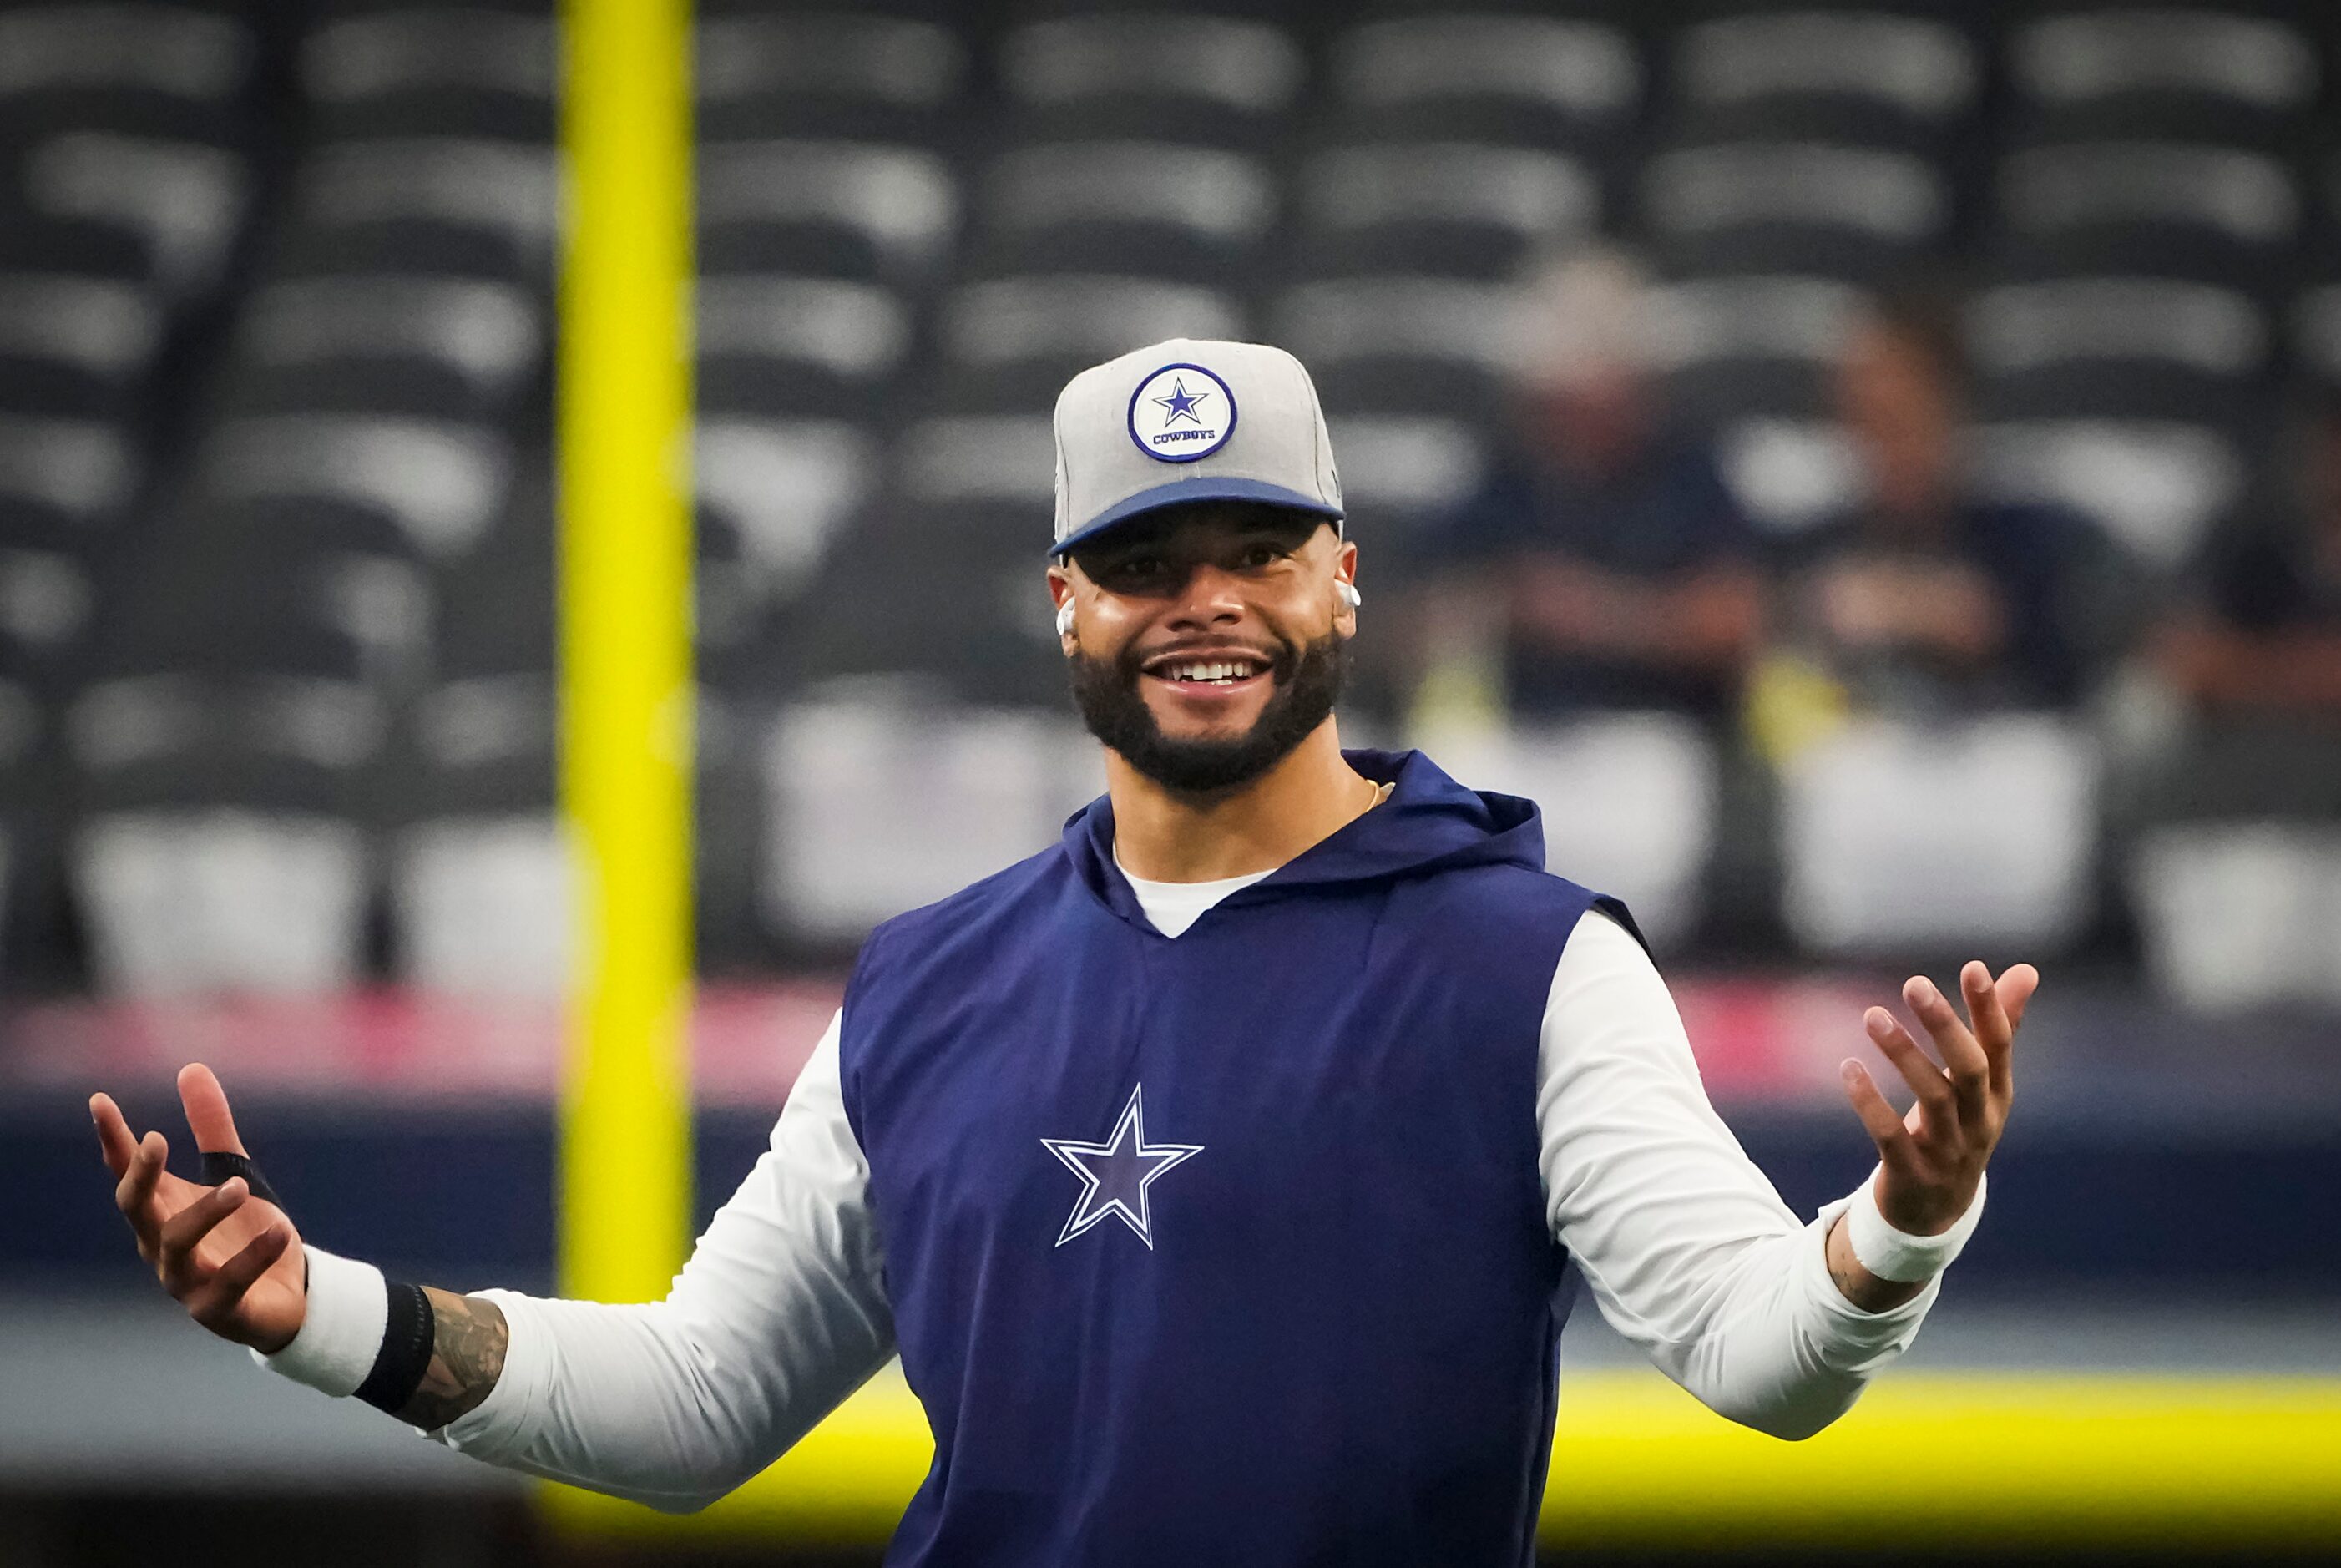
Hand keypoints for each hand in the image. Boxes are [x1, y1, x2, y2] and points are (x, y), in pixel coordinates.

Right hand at [92, 1065, 306, 1353]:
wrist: (289, 1297)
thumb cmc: (245, 1233)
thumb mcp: (234, 1173)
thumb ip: (214, 1128)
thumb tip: (191, 1067)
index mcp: (163, 1211)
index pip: (128, 1173)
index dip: (113, 1140)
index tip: (100, 1101)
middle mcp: (162, 1246)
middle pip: (137, 1209)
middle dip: (141, 1175)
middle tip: (156, 1139)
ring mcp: (185, 1281)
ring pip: (178, 1246)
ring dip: (205, 1213)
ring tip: (240, 1187)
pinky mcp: (218, 1309)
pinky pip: (229, 1283)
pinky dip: (252, 1256)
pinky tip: (278, 1230)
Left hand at [1841, 961, 2036, 1235]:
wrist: (1936, 1213)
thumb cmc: (1959, 1129)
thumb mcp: (1981, 1085)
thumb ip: (2001, 1027)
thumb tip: (2025, 969)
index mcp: (1997, 1095)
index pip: (1999, 1046)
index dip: (1989, 1009)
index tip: (1973, 967)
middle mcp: (1979, 1121)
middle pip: (1969, 1069)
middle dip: (1945, 1026)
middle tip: (1914, 983)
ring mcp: (1948, 1151)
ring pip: (1931, 1099)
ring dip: (1903, 1054)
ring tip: (1872, 1015)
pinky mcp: (1911, 1173)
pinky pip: (1890, 1136)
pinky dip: (1870, 1103)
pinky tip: (1848, 1067)